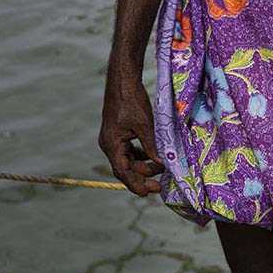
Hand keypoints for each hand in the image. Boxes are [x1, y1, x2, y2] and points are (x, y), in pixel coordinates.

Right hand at [98, 77, 163, 196]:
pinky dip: (140, 155)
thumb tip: (163, 163)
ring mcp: (112, 138)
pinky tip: (152, 155)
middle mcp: (109, 144)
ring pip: (127, 159)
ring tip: (160, 169)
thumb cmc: (131, 100)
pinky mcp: (117, 132)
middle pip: (125, 168)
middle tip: (160, 184)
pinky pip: (128, 150)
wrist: (122, 80)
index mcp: (112, 144)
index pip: (123, 172)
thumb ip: (152, 145)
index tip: (149, 192)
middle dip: (142, 177)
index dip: (136, 184)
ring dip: (142, 165)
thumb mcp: (144, 125)